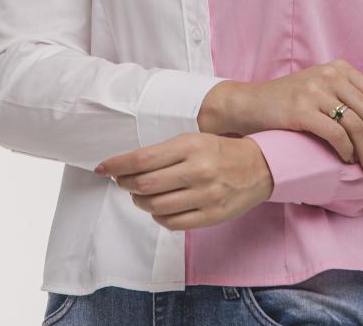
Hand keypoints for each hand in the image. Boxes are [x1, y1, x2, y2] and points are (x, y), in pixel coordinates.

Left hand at [93, 132, 273, 229]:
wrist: (260, 167)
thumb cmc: (220, 150)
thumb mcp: (195, 139)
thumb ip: (165, 153)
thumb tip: (130, 166)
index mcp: (190, 145)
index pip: (142, 159)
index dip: (117, 165)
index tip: (102, 168)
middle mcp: (197, 170)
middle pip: (145, 184)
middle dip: (125, 184)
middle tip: (121, 181)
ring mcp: (205, 195)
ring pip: (155, 205)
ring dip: (140, 201)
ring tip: (139, 195)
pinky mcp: (211, 216)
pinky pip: (172, 222)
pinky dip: (158, 217)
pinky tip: (158, 208)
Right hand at [203, 62, 362, 176]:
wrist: (252, 103)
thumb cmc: (292, 99)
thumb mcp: (327, 87)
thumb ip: (359, 90)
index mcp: (341, 68)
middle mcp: (331, 75)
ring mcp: (315, 90)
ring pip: (358, 126)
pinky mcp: (300, 109)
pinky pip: (336, 134)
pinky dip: (347, 151)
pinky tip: (348, 162)